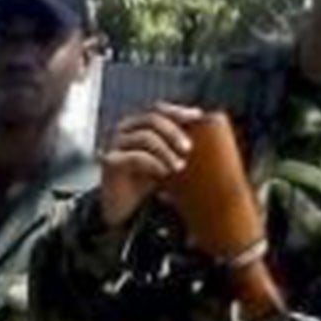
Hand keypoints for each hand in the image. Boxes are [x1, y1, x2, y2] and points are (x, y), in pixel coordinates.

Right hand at [99, 102, 202, 230]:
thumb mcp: (167, 159)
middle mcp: (124, 131)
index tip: (197, 116)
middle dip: (174, 132)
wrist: (125, 210)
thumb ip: (178, 145)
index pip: (157, 110)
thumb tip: (210, 129)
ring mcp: (115, 145)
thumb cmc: (147, 183)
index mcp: (137, 126)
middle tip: (188, 148)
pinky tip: (163, 172)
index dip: (177, 111)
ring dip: (166, 150)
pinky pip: (135, 156)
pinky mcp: (110, 162)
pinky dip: (154, 163)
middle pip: (152, 119)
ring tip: (178, 166)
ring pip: (145, 137)